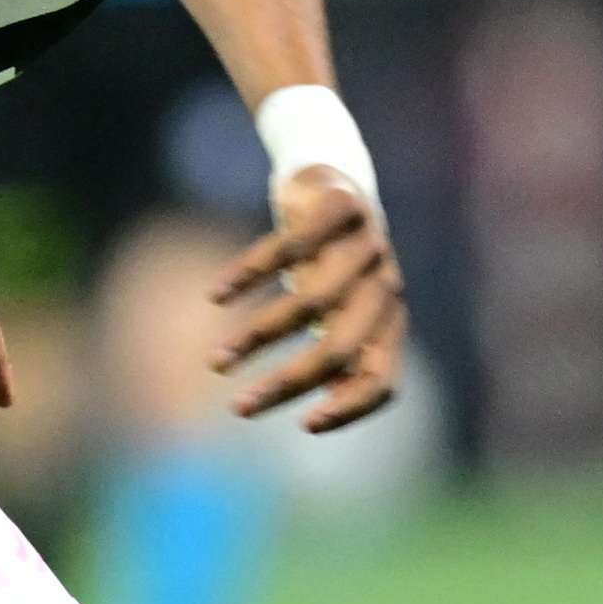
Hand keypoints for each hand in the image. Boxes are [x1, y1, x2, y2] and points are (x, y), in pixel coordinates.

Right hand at [208, 169, 407, 429]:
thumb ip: (339, 348)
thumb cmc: (329, 260)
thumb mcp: (337, 308)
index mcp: (387, 319)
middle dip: (288, 382)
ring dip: (258, 336)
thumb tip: (324, 401)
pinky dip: (250, 273)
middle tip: (238, 408)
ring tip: (216, 361)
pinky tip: (215, 294)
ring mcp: (366, 242)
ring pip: (311, 301)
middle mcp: (383, 285)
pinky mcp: (338, 205)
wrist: (332, 178)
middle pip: (341, 347)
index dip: (351, 406)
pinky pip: (290, 246)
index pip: (382, 377)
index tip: (304, 425)